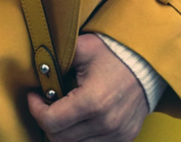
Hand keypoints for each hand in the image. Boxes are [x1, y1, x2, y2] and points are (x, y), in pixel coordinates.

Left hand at [27, 34, 148, 141]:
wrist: (147, 65)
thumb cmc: (113, 54)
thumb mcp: (83, 47)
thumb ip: (57, 56)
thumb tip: (36, 65)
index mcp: (93, 102)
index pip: (52, 122)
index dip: (36, 109)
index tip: (33, 95)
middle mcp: (105, 124)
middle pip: (60, 138)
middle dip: (46, 120)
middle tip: (43, 102)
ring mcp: (116, 135)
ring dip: (61, 130)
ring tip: (60, 109)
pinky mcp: (123, 138)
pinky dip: (79, 136)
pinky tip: (76, 118)